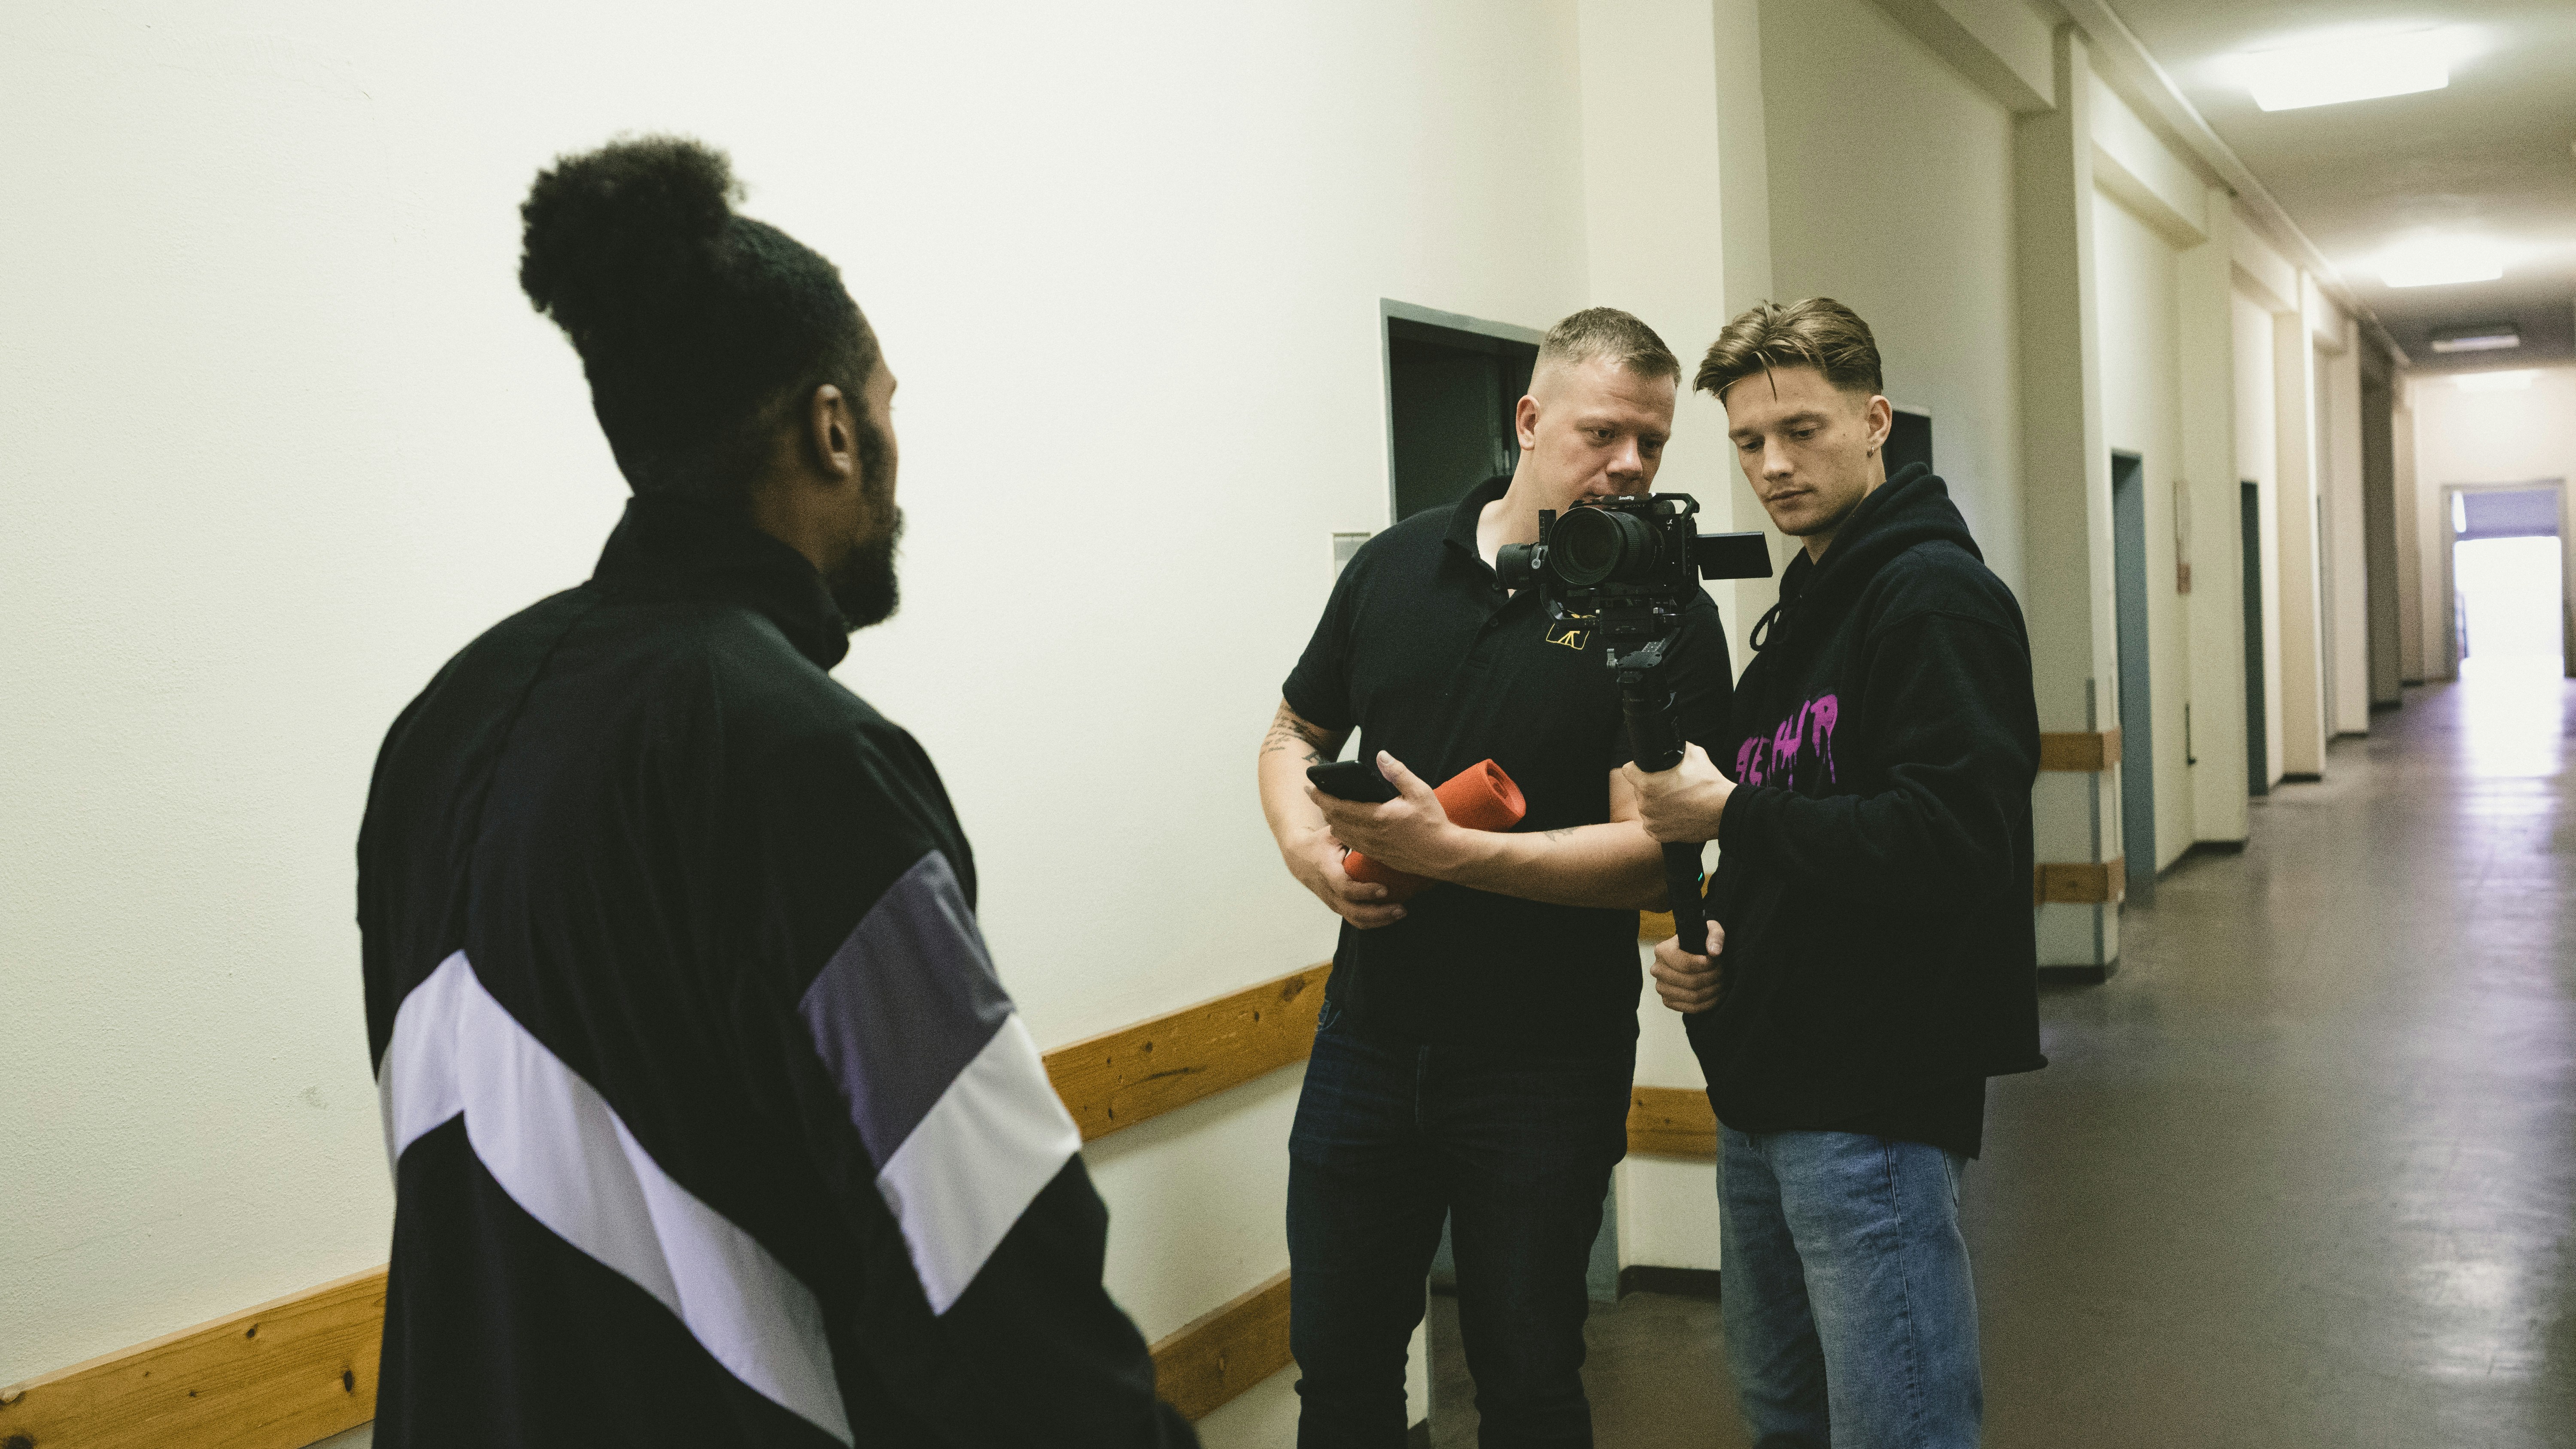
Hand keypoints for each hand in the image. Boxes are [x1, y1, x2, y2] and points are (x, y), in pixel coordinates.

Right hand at [1283, 823, 1406, 929]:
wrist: (1300, 858)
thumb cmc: (1321, 842)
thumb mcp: (1332, 832)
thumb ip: (1351, 829)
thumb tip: (1378, 820)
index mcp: (1326, 871)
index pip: (1345, 887)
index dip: (1364, 891)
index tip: (1385, 889)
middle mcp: (1329, 891)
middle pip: (1353, 911)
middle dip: (1379, 913)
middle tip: (1402, 908)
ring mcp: (1333, 902)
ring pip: (1356, 920)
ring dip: (1380, 920)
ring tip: (1401, 912)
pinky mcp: (1339, 907)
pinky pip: (1356, 920)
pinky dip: (1374, 922)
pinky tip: (1392, 915)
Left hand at [1304, 752, 1470, 878]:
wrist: (1445, 856)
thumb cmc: (1434, 824)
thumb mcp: (1419, 792)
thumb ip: (1398, 773)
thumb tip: (1381, 755)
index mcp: (1377, 817)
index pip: (1339, 806)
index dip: (1321, 796)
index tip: (1310, 787)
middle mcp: (1370, 834)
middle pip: (1334, 820)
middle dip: (1322, 806)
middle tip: (1315, 794)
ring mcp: (1373, 848)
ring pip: (1342, 833)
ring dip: (1332, 820)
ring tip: (1330, 808)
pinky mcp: (1378, 856)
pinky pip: (1353, 843)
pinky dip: (1344, 832)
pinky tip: (1348, 825)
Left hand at [1622, 741, 1732, 843]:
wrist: (1724, 811)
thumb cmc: (1709, 784)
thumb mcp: (1693, 753)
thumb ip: (1674, 750)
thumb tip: (1669, 748)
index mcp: (1647, 783)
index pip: (1629, 771)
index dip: (1639, 769)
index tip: (1648, 771)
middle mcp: (1645, 804)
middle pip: (1639, 790)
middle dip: (1651, 787)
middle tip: (1671, 786)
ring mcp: (1651, 821)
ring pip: (1647, 807)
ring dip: (1657, 804)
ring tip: (1677, 801)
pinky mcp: (1658, 835)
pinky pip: (1654, 823)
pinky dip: (1662, 819)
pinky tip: (1677, 814)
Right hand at [1648, 919, 1724, 1013]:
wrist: (1690, 953)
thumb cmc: (1699, 940)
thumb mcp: (1710, 929)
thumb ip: (1715, 935)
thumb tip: (1714, 952)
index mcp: (1662, 951)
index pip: (1686, 964)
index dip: (1707, 966)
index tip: (1718, 961)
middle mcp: (1657, 970)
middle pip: (1691, 982)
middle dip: (1713, 978)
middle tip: (1724, 972)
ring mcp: (1661, 987)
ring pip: (1693, 997)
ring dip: (1713, 991)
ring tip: (1722, 982)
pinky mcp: (1668, 1001)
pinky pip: (1691, 1008)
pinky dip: (1708, 1003)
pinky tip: (1717, 994)